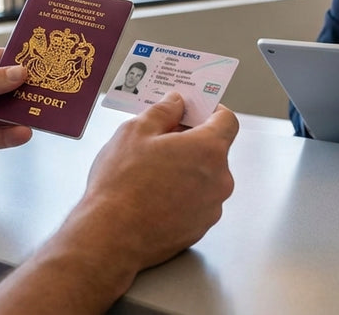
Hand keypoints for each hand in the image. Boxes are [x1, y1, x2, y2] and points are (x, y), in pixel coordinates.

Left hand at [0, 49, 33, 184]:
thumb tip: (18, 72)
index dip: (19, 60)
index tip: (44, 60)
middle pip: (4, 87)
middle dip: (26, 88)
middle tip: (53, 87)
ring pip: (4, 113)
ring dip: (22, 112)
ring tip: (45, 110)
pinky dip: (10, 135)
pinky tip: (23, 132)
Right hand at [0, 95, 238, 313]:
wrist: (111, 236)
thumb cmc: (122, 184)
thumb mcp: (136, 131)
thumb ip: (163, 111)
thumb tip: (176, 102)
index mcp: (209, 149)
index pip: (227, 121)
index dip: (211, 112)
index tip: (193, 111)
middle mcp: (219, 180)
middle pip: (215, 151)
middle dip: (192, 142)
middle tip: (161, 141)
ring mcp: (211, 208)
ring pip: (205, 179)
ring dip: (187, 171)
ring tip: (152, 173)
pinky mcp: (200, 229)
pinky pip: (197, 203)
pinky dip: (182, 196)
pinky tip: (154, 196)